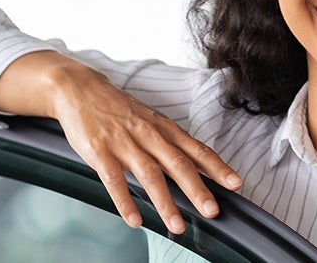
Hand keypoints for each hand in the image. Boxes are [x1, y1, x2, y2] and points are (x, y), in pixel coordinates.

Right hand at [0, 52, 243, 234]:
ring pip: (150, 175)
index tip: (236, 184)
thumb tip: (197, 168)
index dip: (217, 167)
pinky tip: (134, 220)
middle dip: (197, 189)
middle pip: (178, 164)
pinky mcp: (100, 152)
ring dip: (165, 203)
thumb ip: (170, 144)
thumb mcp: (150, 121)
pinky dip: (125, 202)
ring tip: (176, 226)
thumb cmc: (120, 110)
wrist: (80, 90)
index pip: (196, 149)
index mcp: (164, 128)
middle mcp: (148, 135)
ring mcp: (124, 143)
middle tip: (212, 211)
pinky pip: (114, 180)